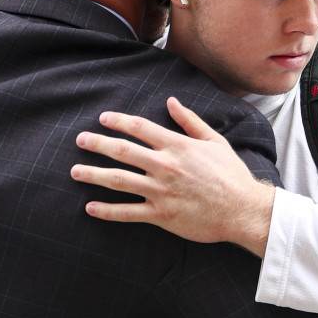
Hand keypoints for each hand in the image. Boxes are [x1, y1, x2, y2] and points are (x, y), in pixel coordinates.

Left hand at [70, 97, 274, 255]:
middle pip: (122, 151)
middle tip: (80, 140)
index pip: (139, 127)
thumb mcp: (214, 141)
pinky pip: (128, 213)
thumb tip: (171, 101)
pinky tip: (91, 208)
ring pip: (119, 180)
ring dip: (94, 174)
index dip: (118, 121)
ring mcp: (161, 192)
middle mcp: (165, 166)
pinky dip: (107, 211)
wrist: (243, 210)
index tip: (103, 119)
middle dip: (97, 144)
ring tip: (75, 172)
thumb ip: (190, 121)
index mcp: (177, 146)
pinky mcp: (161, 215)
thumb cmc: (231, 175)